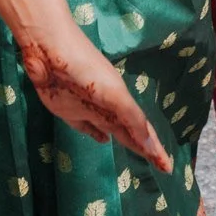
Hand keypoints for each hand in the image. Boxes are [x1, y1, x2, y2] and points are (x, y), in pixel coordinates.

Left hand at [19, 20, 169, 171]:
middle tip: (161, 166)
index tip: (167, 167)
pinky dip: (96, 135)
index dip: (154, 147)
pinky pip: (86, 127)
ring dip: (125, 140)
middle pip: (129, 131)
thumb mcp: (113, 92)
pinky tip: (103, 141)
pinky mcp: (66, 108)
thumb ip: (131, 118)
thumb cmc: (84, 67)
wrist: (48, 48)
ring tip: (138, 153)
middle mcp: (106, 105)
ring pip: (111, 129)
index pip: (141, 130)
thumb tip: (150, 145)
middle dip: (144, 147)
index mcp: (120, 101)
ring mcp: (87, 107)